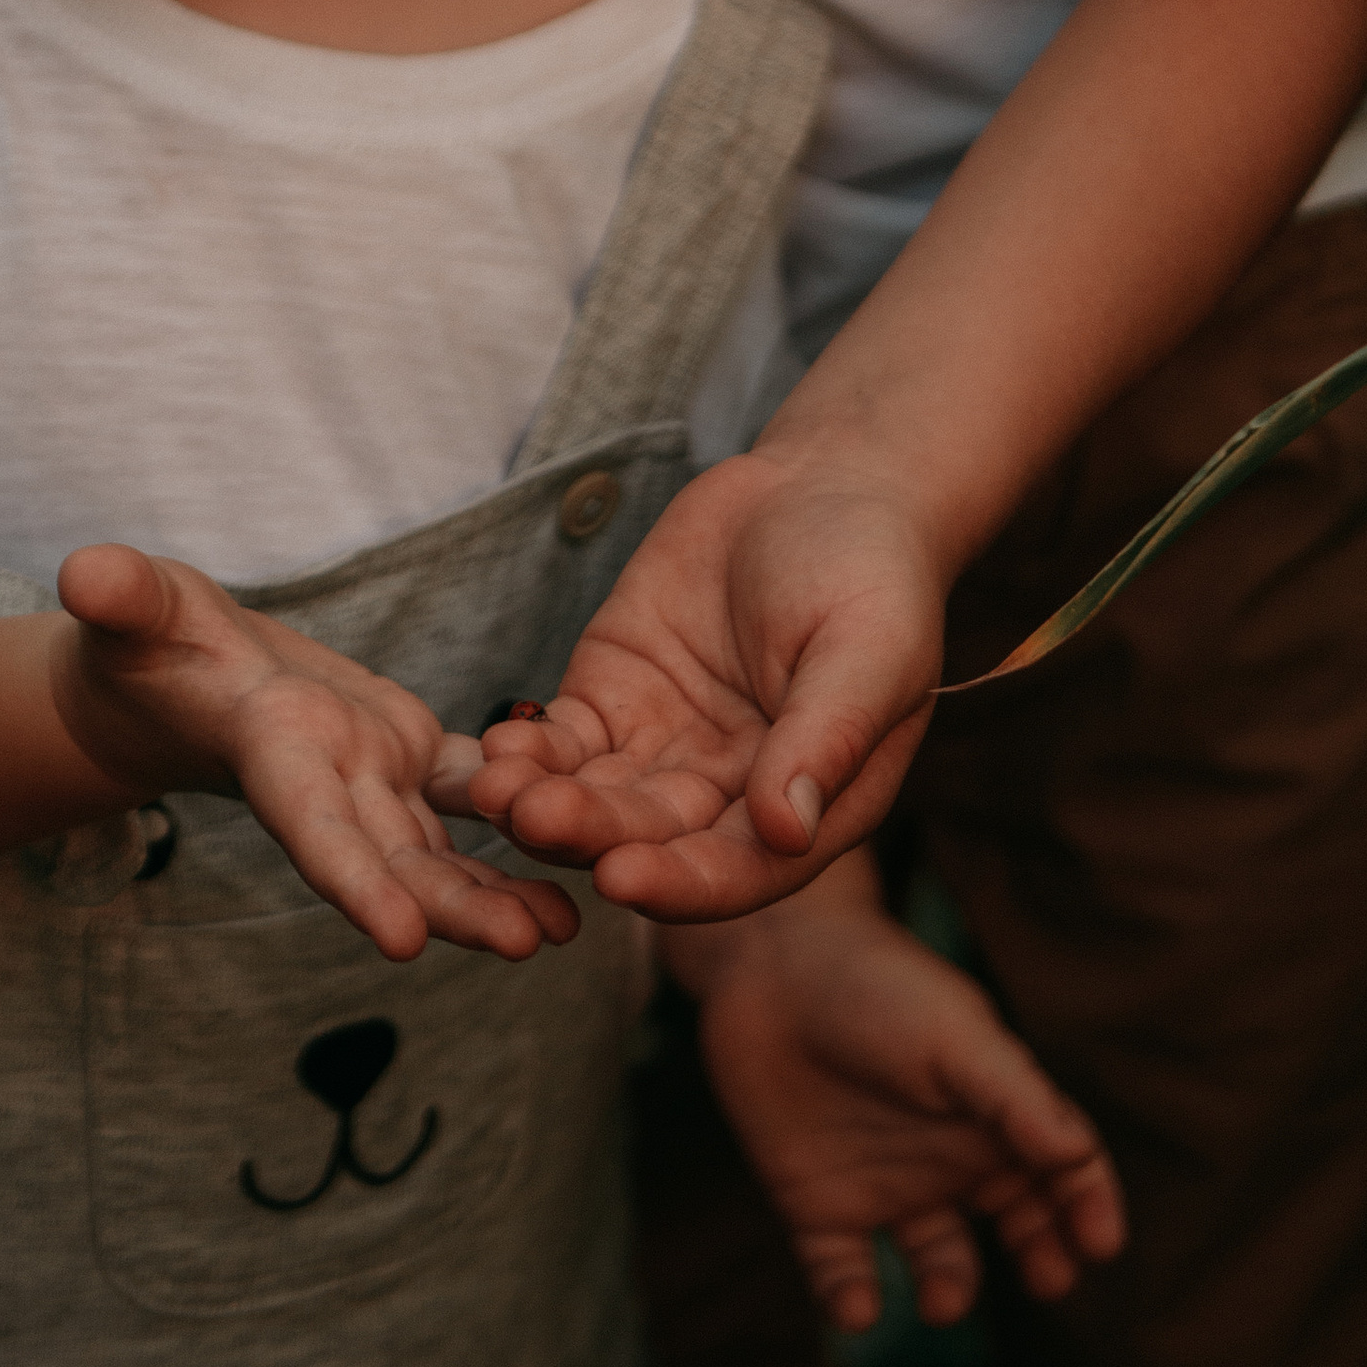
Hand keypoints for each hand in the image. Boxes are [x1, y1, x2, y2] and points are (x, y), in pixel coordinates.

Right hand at [56, 544, 579, 966]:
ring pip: (441, 848)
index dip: (355, 883)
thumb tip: (84, 572)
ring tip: (565, 932)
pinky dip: (520, 825)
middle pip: (393, 860)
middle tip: (522, 947)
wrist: (177, 680)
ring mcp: (372, 780)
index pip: (313, 828)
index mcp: (273, 754)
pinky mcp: (408, 758)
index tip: (405, 943)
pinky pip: (472, 798)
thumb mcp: (135, 609)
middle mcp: (329, 786)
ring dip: (498, 890)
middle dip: (454, 905)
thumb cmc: (146, 637)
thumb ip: (122, 597)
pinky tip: (577, 878)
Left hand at [456, 455, 946, 917]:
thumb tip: (787, 831)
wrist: (818, 484)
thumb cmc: (870, 569)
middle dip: (592, 834)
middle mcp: (730, 796)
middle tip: (534, 818)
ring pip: (597, 799)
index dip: (681, 882)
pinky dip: (529, 752)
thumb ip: (827, 736)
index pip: (739, 869)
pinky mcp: (612, 699)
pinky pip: (563, 743)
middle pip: (652, 838)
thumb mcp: (869, 646)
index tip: (621, 877)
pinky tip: (496, 751)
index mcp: (808, 807)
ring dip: (544, 804)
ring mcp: (664, 749)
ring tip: (496, 789)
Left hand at [674, 864, 1125, 1331]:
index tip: (1099, 1243)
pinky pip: (842, 1272)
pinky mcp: (817, 1205)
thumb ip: (1015, 1096)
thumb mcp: (956, 1036)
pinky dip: (851, 1300)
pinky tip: (860, 1306)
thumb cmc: (877, 987)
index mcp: (993, 1112)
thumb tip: (1075, 1155)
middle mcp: (948, 1156)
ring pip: (938, 1261)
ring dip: (950, 1289)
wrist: (769, 967)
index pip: (1062, 1171)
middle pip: (1017, 1224)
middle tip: (1050, 1280)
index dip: (1088, 1206)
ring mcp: (885, 1185)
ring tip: (945, 1303)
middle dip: (1041, 1256)